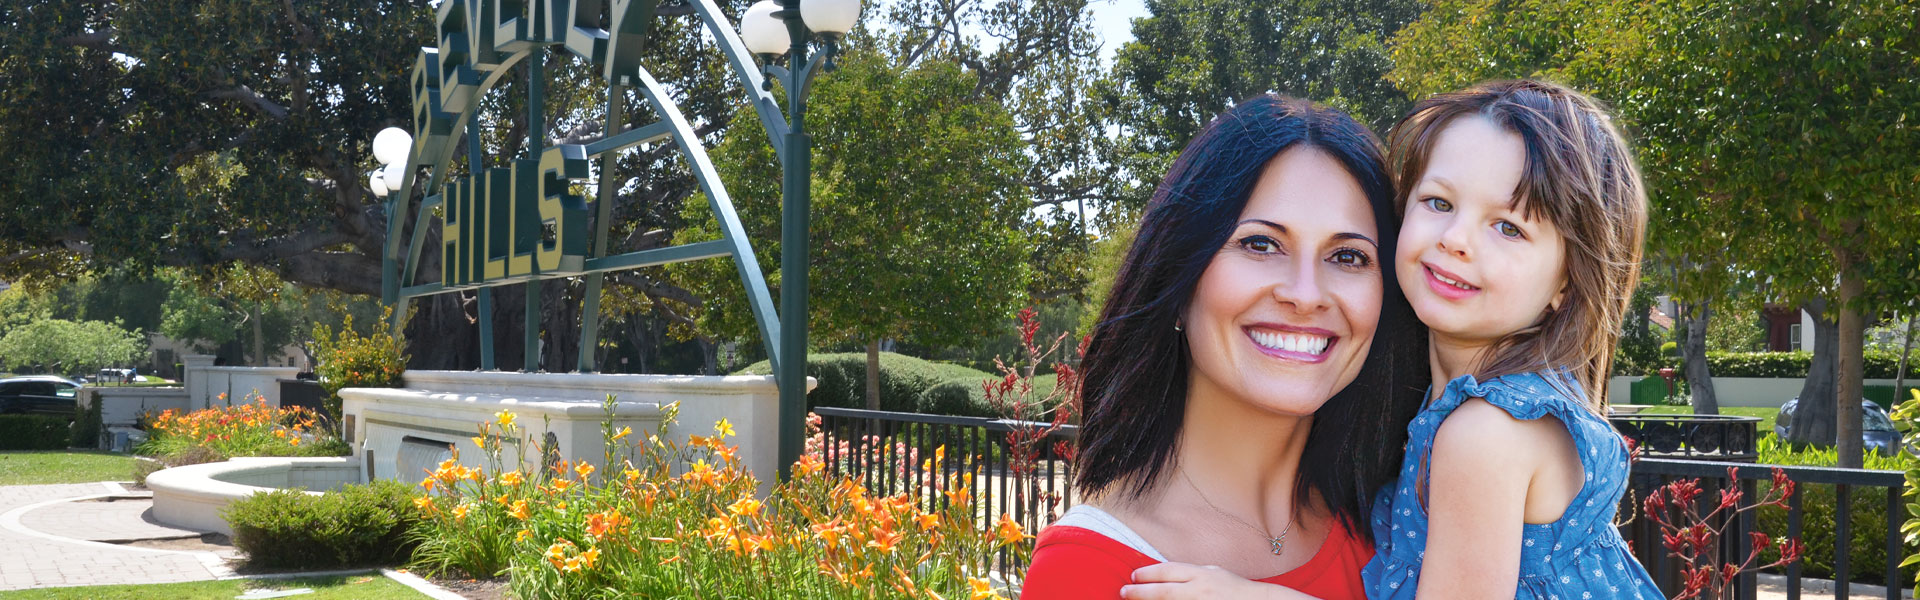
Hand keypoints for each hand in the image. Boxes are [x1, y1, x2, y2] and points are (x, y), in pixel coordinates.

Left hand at [1121, 562, 1317, 599]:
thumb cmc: (1233, 588)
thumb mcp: (1213, 572)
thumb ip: (1190, 573)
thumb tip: (1164, 574)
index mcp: (1201, 574)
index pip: (1167, 571)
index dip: (1147, 574)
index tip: (1133, 576)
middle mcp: (1199, 591)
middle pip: (1163, 591)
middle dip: (1140, 592)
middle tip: (1123, 592)